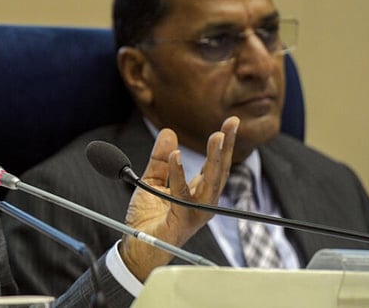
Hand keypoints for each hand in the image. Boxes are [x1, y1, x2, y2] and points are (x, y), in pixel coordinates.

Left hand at [119, 116, 238, 280]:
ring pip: (211, 183)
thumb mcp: (152, 181)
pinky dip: (179, 174)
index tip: (232, 122)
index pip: (216, 164)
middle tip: (232, 123)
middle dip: (227, 146)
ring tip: (217, 136)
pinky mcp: (181, 221)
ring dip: (215, 158)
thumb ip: (160, 159)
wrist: (136, 246)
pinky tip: (177, 155)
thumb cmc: (148, 219)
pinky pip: (182, 195)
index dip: (224, 143)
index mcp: (198, 192)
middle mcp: (202, 202)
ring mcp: (195, 213)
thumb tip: (168, 132)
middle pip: (220, 170)